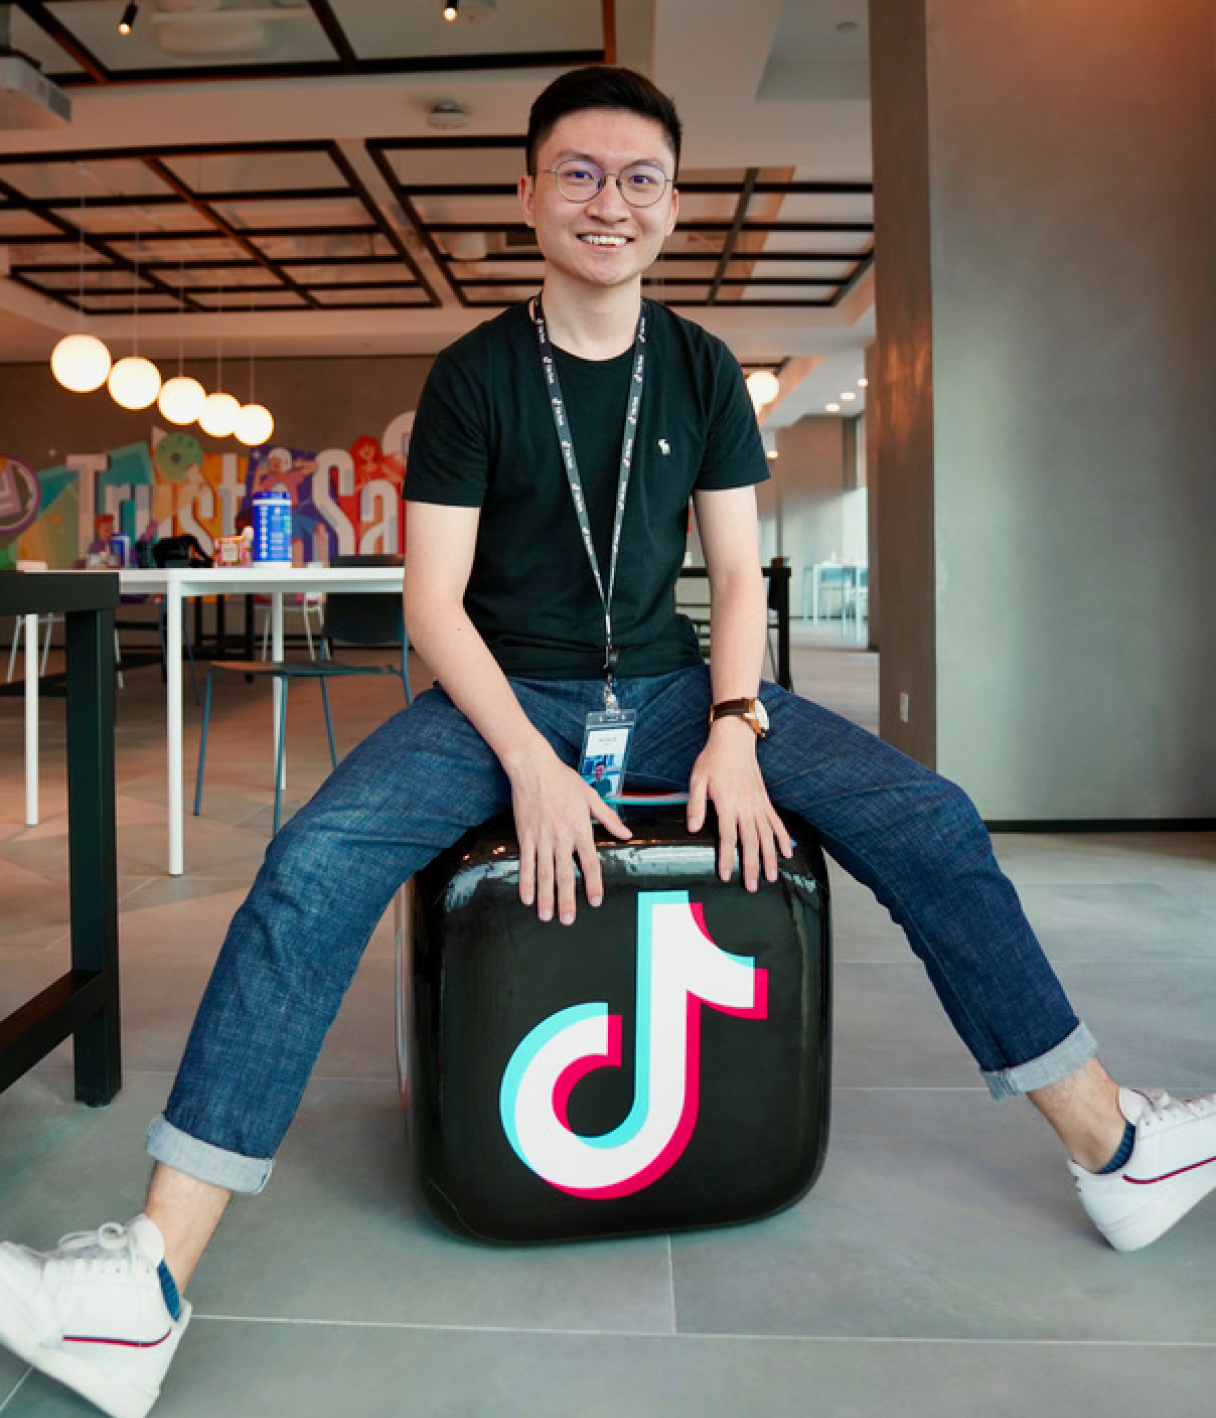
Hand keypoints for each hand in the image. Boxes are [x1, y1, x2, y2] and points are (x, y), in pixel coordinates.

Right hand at [507, 745, 631, 924]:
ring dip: (545, 897)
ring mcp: (541, 838)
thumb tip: (626, 834)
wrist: (533, 768)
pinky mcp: (525, 835)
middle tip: (567, 920)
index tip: (595, 901)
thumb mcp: (591, 797)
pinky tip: (526, 897)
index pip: (590, 863)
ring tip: (545, 916)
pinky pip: (525, 862)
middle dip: (566, 900)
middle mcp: (562, 837)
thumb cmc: (564, 780)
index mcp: (581, 829)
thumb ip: (609, 818)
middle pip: (565, 875)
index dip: (594, 884)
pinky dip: (525, 881)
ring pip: (544, 873)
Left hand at [687, 719, 791, 890]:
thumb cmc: (713, 760)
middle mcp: (746, 805)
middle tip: (753, 887)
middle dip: (752, 866)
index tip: (726, 875)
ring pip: (767, 835)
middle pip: (750, 841)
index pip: (728, 836)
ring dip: (770, 858)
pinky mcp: (765, 800)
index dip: (727, 857)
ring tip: (773, 877)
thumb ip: (695, 804)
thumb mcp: (697, 779)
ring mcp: (758, 803)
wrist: (734, 740)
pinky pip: (777, 822)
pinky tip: (788, 853)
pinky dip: (783, 838)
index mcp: (727, 802)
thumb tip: (692, 828)